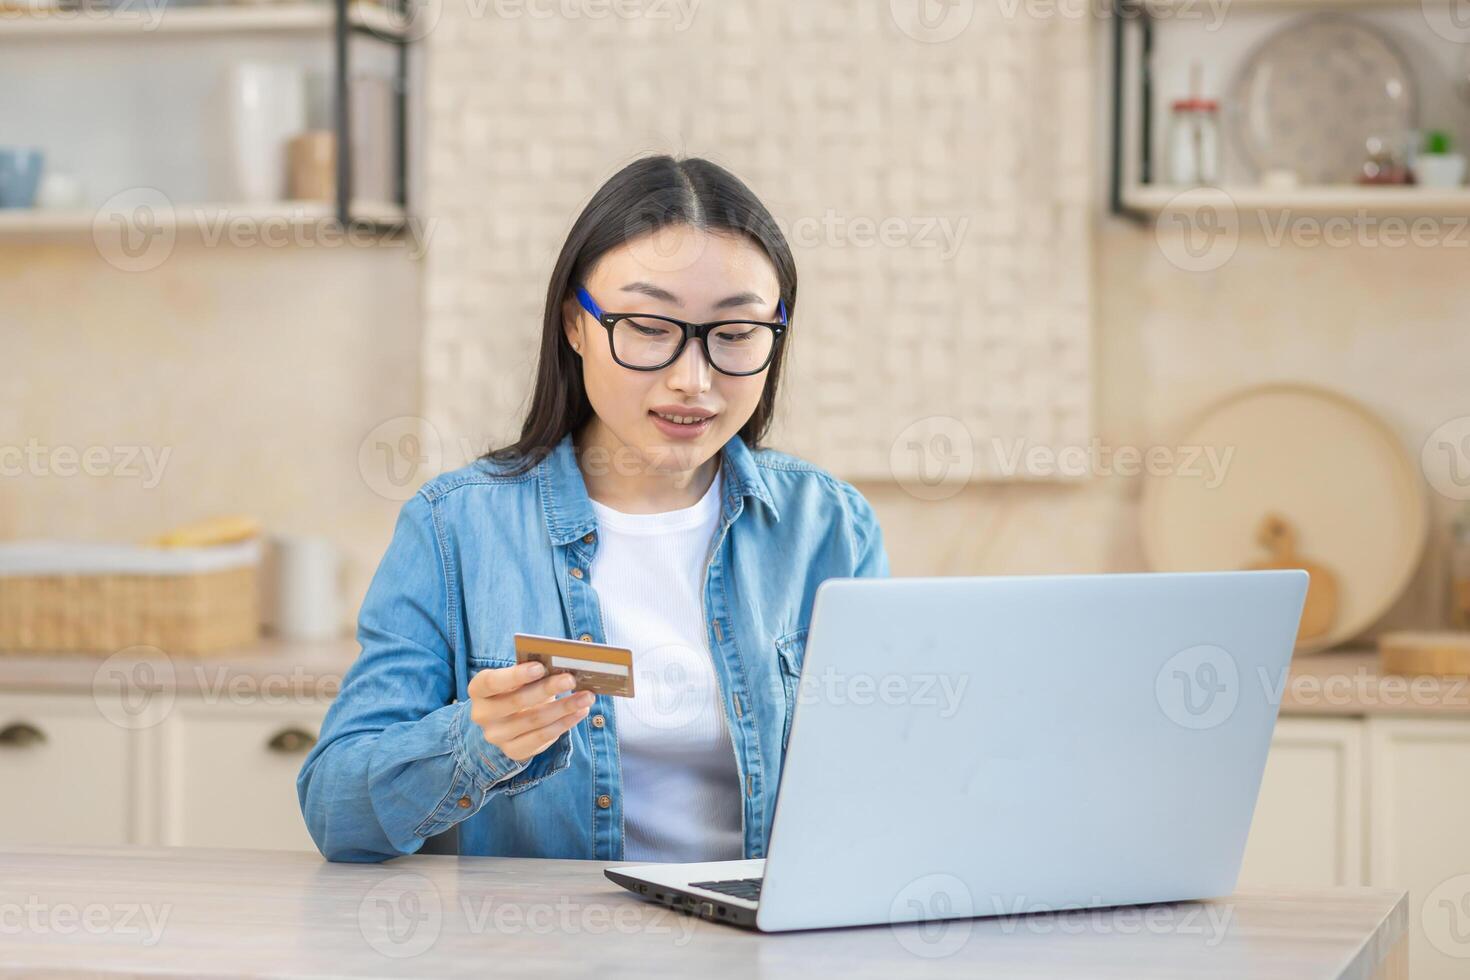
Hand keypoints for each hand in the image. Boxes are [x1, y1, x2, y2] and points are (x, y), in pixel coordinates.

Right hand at [467, 661, 593, 762]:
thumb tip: (562, 666)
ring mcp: (497, 736)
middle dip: (547, 689)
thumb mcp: (515, 679)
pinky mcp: (514, 751)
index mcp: (478, 690)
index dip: (516, 675)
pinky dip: (565, 723)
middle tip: (572, 679)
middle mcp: (482, 715)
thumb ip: (530, 673)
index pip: (492, 682)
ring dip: (564, 708)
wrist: (500, 722)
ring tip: (586, 697)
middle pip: (517, 701)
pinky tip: (581, 712)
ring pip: (534, 721)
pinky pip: (543, 737)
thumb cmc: (513, 690)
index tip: (540, 667)